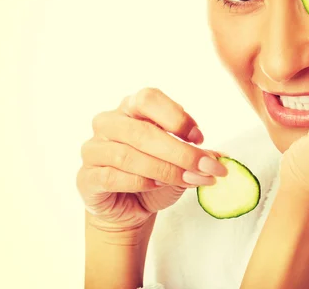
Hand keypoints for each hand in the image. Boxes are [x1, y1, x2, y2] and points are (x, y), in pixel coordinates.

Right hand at [76, 87, 227, 231]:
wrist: (129, 209)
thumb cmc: (155, 177)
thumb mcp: (182, 162)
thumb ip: (198, 155)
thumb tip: (221, 157)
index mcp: (131, 108)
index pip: (149, 99)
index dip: (176, 117)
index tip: (200, 138)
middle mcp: (109, 123)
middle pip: (143, 131)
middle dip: (180, 152)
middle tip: (207, 167)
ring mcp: (94, 149)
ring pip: (129, 155)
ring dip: (165, 170)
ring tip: (190, 180)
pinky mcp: (87, 177)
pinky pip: (113, 176)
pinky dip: (140, 182)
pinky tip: (156, 186)